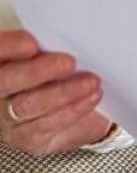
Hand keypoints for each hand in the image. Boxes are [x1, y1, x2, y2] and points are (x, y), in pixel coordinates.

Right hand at [0, 29, 111, 154]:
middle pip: (4, 81)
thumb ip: (56, 45)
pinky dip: (73, 109)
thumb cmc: (74, 73)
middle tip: (69, 63)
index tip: (31, 43)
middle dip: (36, 71)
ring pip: (27, 105)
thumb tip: (70, 33)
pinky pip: (46, 125)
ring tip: (91, 82)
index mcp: (5, 62)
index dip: (7, 46)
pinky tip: (92, 97)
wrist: (92, 108)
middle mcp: (1, 91)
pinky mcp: (27, 139)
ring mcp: (9, 118)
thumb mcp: (64, 52)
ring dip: (64, 92)